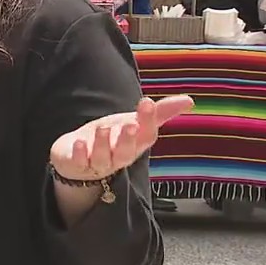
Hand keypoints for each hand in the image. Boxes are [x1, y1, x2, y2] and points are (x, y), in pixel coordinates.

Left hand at [50, 95, 193, 180]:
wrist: (77, 153)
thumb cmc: (112, 137)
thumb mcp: (133, 122)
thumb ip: (158, 113)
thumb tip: (189, 101)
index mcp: (135, 146)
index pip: (146, 136)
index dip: (148, 121)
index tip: (147, 102)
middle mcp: (118, 157)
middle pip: (126, 152)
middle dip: (129, 139)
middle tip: (131, 124)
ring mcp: (96, 163)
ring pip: (102, 157)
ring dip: (103, 143)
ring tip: (104, 128)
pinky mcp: (76, 164)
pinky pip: (79, 162)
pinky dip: (80, 153)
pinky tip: (80, 142)